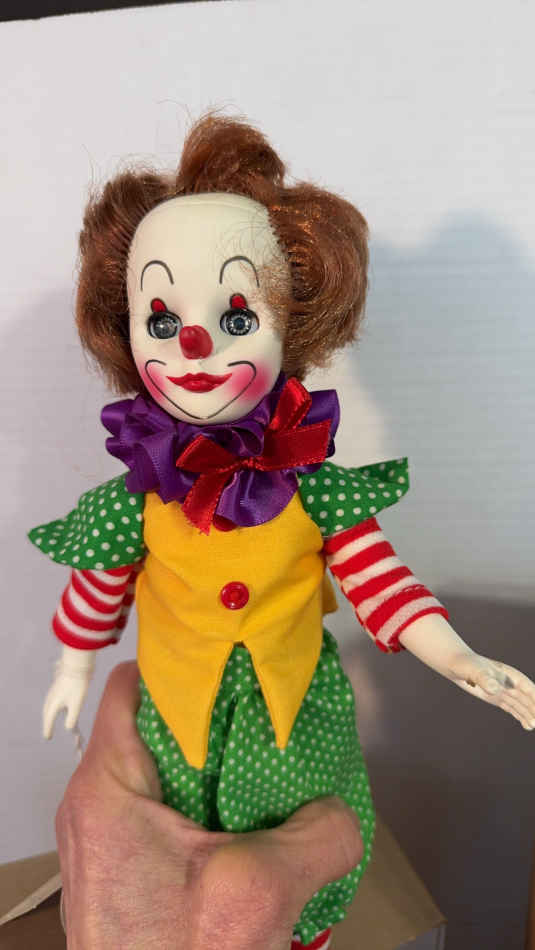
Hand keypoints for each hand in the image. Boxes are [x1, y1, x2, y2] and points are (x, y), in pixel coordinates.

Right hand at [42, 647, 94, 738]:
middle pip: (46, 713)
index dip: (48, 729)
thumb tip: (68, 728)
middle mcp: (51, 698)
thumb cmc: (77, 686)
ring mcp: (53, 691)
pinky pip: (52, 699)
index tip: (48, 737)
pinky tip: (58, 705)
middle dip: (47, 723)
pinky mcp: (58, 685)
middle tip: (48, 732)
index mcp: (53, 704)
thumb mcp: (76, 704)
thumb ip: (72, 718)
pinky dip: (52, 706)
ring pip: (48, 706)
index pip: (48, 720)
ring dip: (48, 714)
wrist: (77, 665)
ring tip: (50, 720)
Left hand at [56, 662, 362, 949]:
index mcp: (108, 789)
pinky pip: (170, 813)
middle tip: (267, 710)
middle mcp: (100, 805)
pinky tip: (257, 823)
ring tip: (270, 766)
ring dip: (219, 769)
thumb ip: (318, 834)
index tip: (234, 657)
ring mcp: (113, 840)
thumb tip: (340, 807)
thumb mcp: (259, 892)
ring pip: (168, 773)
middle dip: (216, 717)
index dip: (184, 662)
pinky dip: (212, 807)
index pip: (132, 685)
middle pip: (157, 727)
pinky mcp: (131, 870)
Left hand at [447, 652, 534, 729]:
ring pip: (520, 705)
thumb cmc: (466, 664)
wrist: (456, 664)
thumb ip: (485, 678)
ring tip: (532, 726)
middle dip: (532, 709)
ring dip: (528, 715)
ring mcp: (503, 691)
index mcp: (508, 674)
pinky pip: (512, 708)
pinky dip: (520, 716)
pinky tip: (526, 725)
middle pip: (526, 698)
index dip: (534, 697)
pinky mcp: (496, 698)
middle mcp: (509, 683)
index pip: (526, 687)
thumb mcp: (474, 670)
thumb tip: (495, 689)